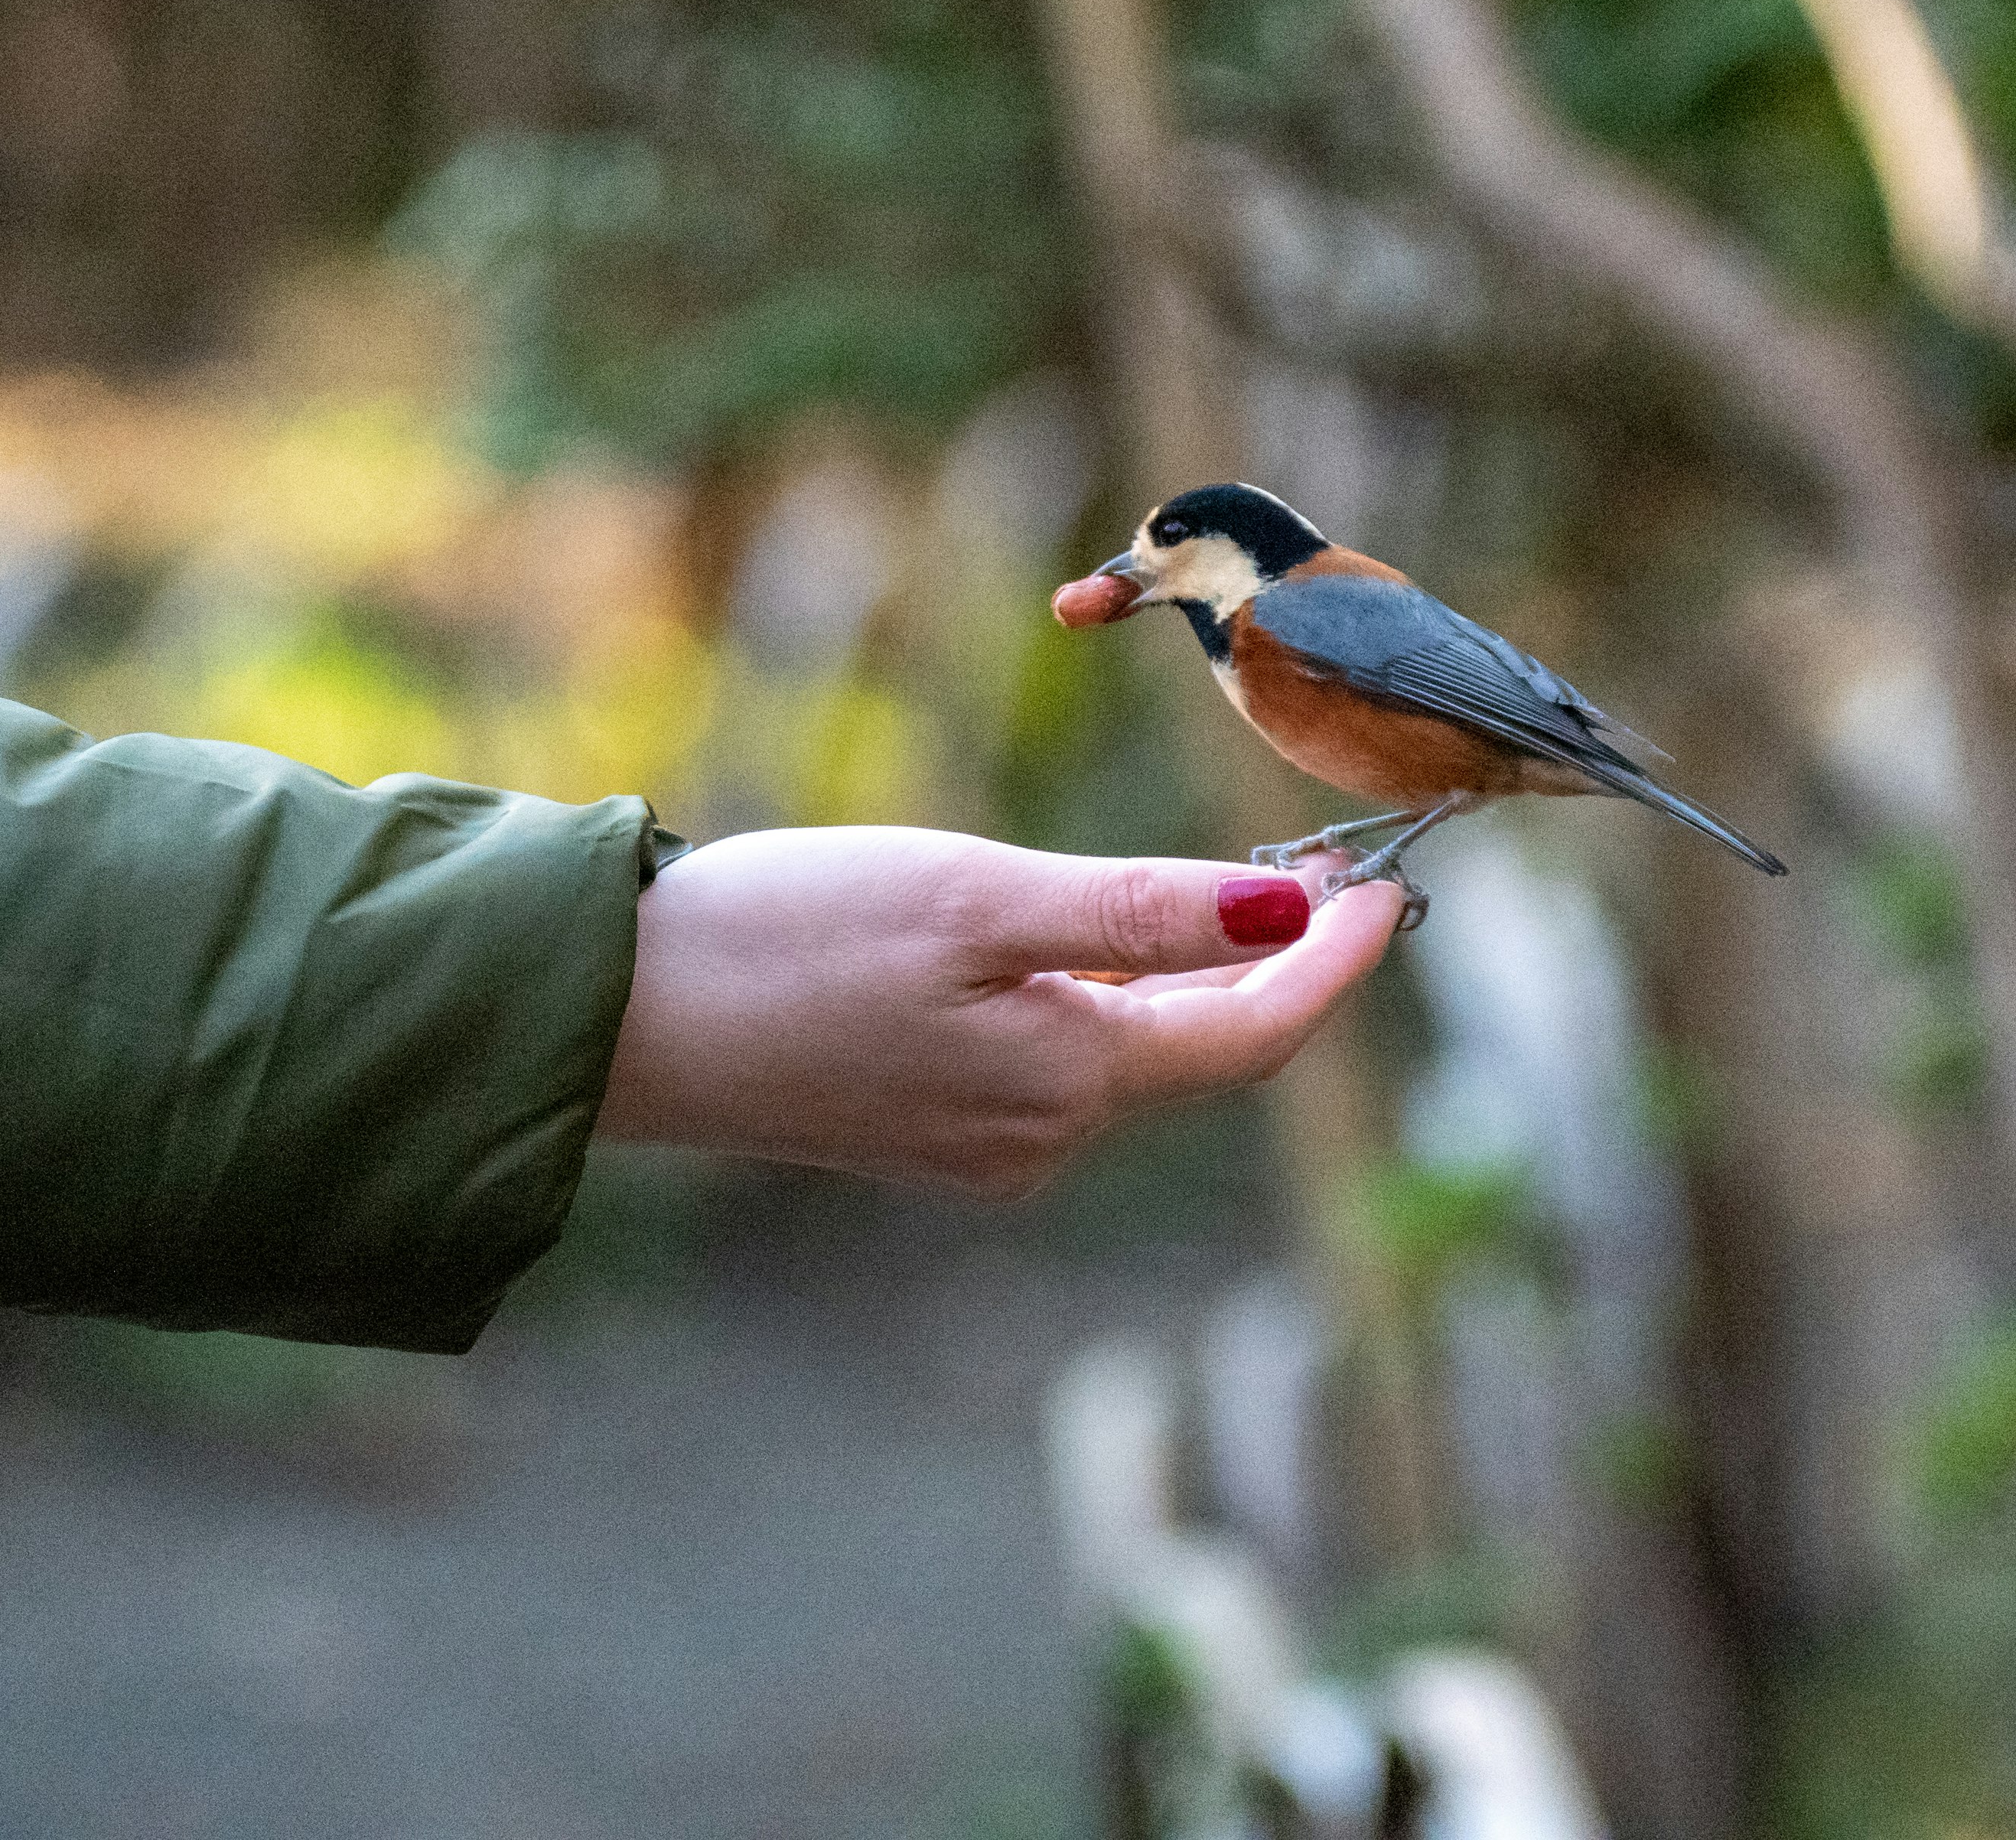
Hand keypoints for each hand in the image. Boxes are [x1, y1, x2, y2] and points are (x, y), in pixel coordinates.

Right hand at [596, 826, 1404, 1196]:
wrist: (622, 1018)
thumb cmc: (791, 941)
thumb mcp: (980, 897)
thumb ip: (1142, 911)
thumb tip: (1291, 910)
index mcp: (1069, 1085)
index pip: (1256, 1035)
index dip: (1338, 964)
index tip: (1393, 888)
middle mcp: (1041, 1139)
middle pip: (1208, 1055)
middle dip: (1283, 967)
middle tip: (1335, 869)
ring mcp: (983, 1145)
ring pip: (1137, 1059)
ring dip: (1200, 980)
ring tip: (1246, 889)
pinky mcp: (928, 1127)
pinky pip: (1064, 1064)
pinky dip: (1115, 999)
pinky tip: (1106, 943)